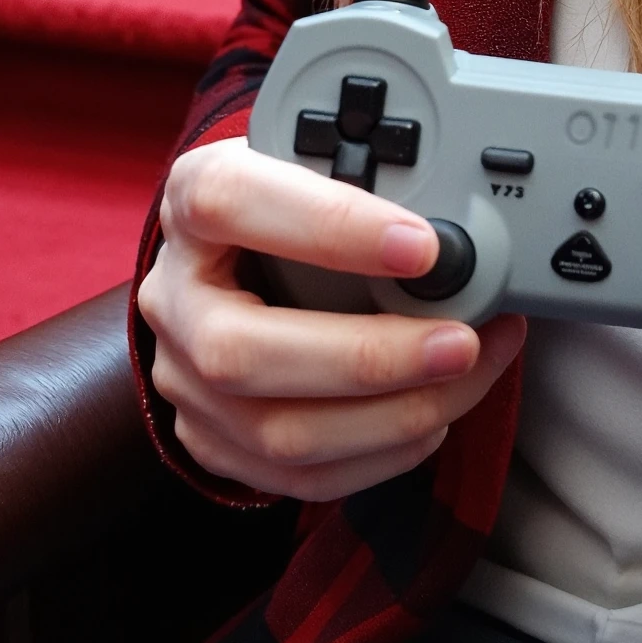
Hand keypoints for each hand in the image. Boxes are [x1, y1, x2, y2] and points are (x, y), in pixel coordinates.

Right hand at [136, 138, 526, 501]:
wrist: (231, 253)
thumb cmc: (288, 202)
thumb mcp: (313, 165)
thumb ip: (367, 185)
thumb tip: (464, 230)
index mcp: (194, 201)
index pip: (235, 204)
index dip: (329, 227)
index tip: (423, 247)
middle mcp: (174, 295)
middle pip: (242, 353)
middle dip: (369, 358)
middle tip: (461, 342)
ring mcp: (183, 377)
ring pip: (275, 432)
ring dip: (391, 415)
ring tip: (467, 377)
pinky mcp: (212, 439)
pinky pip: (296, 477)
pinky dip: (379, 455)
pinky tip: (432, 418)